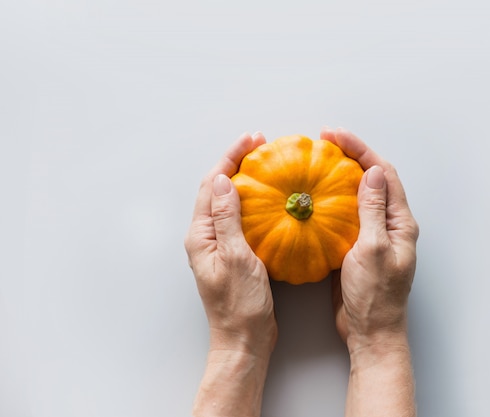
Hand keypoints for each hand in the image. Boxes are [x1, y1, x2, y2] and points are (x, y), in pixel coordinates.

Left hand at [184, 132, 276, 355]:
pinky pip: (240, 219)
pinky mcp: (234, 253)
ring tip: (265, 164)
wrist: (244, 339)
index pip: (212, 185)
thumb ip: (228, 219)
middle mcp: (206, 237)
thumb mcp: (236, 258)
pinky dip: (253, 203)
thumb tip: (225, 181)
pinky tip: (270, 200)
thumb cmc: (239, 305)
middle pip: (217, 189)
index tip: (251, 140)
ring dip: (244, 180)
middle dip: (236, 163)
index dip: (230, 158)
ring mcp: (219, 245)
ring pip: (229, 202)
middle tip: (260, 145)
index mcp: (201, 236)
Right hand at [321, 127, 418, 352]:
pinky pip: (344, 217)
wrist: (369, 331)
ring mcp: (372, 236)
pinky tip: (312, 199)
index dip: (361, 150)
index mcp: (400, 222)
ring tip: (317, 163)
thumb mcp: (373, 249)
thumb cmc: (376, 295)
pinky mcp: (355, 248)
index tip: (335, 135)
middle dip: (350, 157)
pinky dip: (330, 203)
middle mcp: (389, 225)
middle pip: (371, 180)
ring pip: (357, 197)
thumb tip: (372, 172)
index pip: (383, 174)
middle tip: (324, 141)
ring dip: (339, 178)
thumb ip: (372, 210)